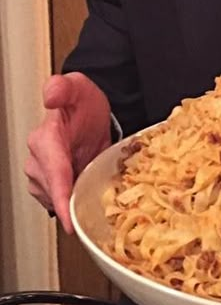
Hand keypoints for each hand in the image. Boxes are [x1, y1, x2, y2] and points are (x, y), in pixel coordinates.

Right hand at [25, 72, 111, 233]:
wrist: (87, 111)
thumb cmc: (82, 102)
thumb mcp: (78, 87)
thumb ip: (64, 87)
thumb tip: (51, 96)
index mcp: (45, 139)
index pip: (53, 172)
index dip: (61, 196)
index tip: (68, 217)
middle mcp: (38, 160)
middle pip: (55, 191)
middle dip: (73, 200)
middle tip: (98, 203)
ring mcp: (42, 175)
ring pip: (57, 199)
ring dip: (75, 201)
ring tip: (95, 192)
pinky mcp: (50, 185)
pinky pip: (61, 200)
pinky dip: (74, 201)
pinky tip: (87, 195)